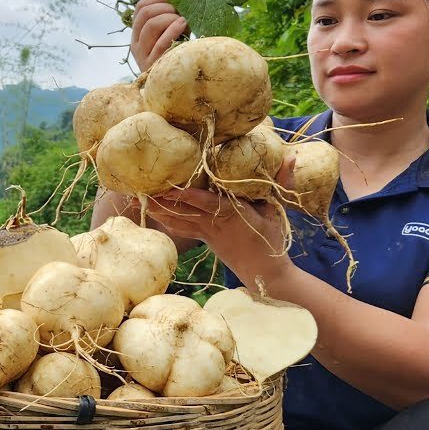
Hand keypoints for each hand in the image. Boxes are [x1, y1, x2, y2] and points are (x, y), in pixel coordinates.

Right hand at [131, 0, 187, 71]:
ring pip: (151, 25)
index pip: (140, 8)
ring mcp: (142, 55)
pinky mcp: (152, 65)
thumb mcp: (167, 37)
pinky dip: (173, 29)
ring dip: (170, 17)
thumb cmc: (174, 57)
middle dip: (165, 7)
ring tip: (183, 21)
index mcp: (137, 34)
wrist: (173, 86)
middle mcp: (136, 44)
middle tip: (179, 12)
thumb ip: (167, 21)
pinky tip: (183, 25)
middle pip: (145, 14)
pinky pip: (161, 42)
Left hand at [148, 186, 293, 284]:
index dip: (189, 195)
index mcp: (234, 214)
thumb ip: (282, 182)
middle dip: (163, 199)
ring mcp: (208, 233)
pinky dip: (167, 220)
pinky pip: (182, 228)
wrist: (265, 273)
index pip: (208, 202)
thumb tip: (291, 156)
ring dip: (159, 209)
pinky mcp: (204, 239)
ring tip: (137, 200)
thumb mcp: (278, 211)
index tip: (172, 187)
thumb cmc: (272, 240)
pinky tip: (152, 212)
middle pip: (185, 210)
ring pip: (179, 219)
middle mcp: (216, 223)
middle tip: (142, 188)